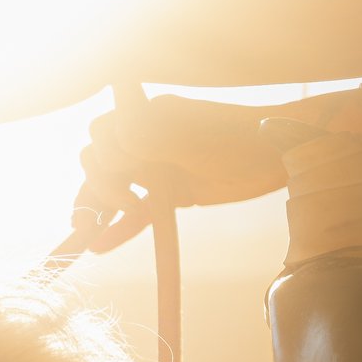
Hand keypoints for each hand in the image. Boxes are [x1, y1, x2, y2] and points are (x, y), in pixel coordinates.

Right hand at [77, 95, 288, 227]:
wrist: (277, 156)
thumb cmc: (237, 138)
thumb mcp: (187, 136)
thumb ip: (143, 137)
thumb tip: (101, 140)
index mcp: (144, 116)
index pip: (101, 134)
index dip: (107, 156)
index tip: (130, 173)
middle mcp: (144, 139)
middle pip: (99, 162)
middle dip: (97, 187)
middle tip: (117, 208)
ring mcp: (155, 168)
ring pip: (112, 189)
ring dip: (96, 210)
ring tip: (83, 234)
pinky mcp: (168, 194)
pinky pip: (135, 213)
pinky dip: (119, 228)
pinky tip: (100, 245)